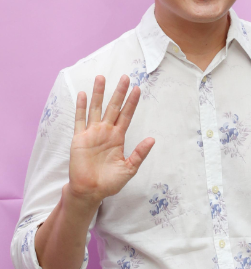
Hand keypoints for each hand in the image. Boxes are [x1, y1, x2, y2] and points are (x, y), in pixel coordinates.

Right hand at [69, 74, 154, 202]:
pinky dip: (81, 107)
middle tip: (125, 76)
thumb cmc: (110, 182)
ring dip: (99, 93)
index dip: (131, 102)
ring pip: (96, 109)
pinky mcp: (79, 138)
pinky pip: (80, 120)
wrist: (90, 191)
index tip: (138, 89)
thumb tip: (152, 139)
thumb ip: (139, 154)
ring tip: (102, 78)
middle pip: (113, 107)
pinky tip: (82, 94)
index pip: (126, 115)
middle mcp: (106, 132)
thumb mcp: (129, 168)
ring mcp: (92, 133)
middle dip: (119, 92)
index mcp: (118, 137)